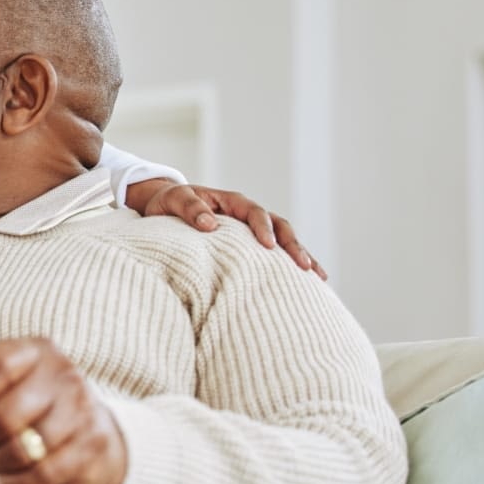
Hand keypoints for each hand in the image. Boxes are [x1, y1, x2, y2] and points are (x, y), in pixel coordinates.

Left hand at [0, 338, 126, 483]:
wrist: (92, 428)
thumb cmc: (30, 399)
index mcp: (35, 349)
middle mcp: (63, 374)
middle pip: (8, 413)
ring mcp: (81, 410)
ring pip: (26, 448)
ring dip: (1, 461)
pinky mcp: (91, 445)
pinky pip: (43, 474)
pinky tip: (4, 483)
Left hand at [128, 180, 326, 278]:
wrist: (165, 207)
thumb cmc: (169, 203)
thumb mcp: (174, 200)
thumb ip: (189, 208)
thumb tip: (210, 224)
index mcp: (232, 202)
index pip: (255, 213)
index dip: (263, 228)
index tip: (268, 247)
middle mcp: (247, 215)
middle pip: (279, 226)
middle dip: (293, 245)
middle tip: (304, 266)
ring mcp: (252, 230)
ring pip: (284, 240)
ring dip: (301, 256)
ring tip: (319, 277)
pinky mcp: (250, 246)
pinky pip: (275, 254)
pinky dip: (291, 266)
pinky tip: (307, 284)